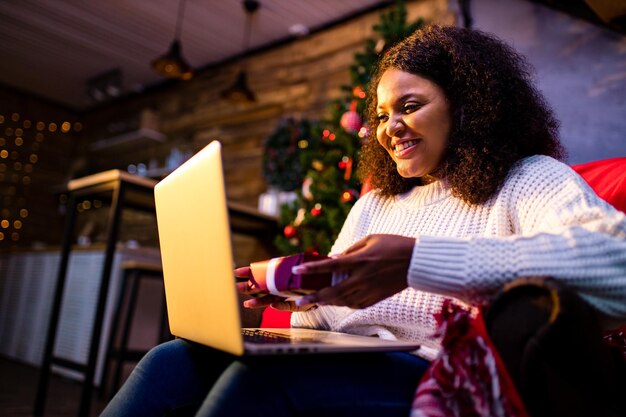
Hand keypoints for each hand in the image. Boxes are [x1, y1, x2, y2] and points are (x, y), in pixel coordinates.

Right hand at [234, 266, 315, 311]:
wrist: (328, 284)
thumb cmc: (313, 276)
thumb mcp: (301, 267)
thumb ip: (289, 264)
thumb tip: (281, 265)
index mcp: (280, 277)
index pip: (262, 274)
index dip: (250, 273)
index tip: (236, 272)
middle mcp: (282, 287)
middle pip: (262, 288)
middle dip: (249, 288)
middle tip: (236, 287)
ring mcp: (288, 296)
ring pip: (270, 299)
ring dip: (259, 302)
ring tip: (246, 304)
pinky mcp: (298, 304)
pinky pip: (287, 305)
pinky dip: (280, 306)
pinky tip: (272, 306)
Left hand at [293, 234, 414, 308]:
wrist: (417, 262)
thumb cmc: (394, 245)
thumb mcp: (370, 240)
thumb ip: (350, 250)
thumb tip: (334, 260)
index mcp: (360, 261)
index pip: (330, 267)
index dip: (312, 268)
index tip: (297, 270)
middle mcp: (362, 278)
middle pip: (333, 292)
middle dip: (314, 297)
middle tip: (299, 300)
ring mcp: (370, 290)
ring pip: (343, 301)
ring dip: (328, 301)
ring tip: (316, 300)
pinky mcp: (377, 298)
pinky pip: (356, 305)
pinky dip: (345, 303)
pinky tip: (339, 301)